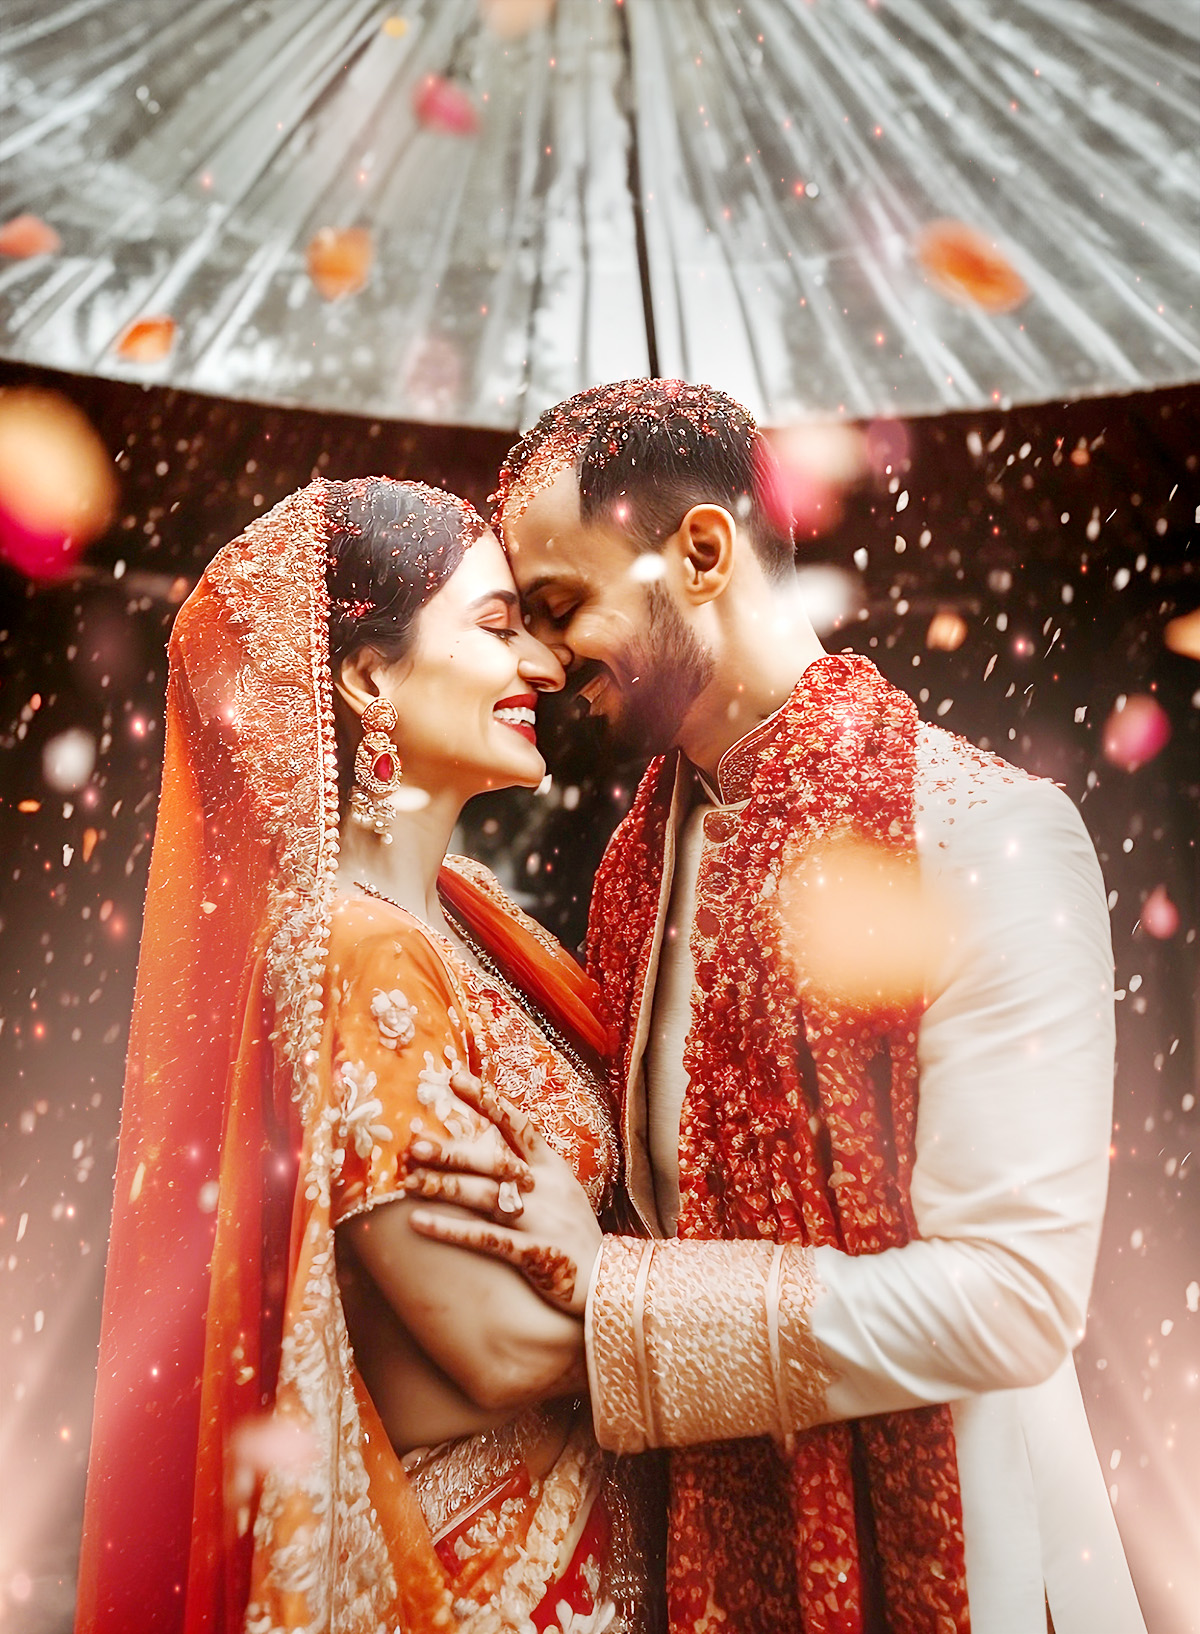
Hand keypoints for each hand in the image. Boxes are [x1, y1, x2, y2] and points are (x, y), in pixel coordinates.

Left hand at [407, 1076, 601, 1316]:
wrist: (610, 1283)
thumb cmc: (572, 1233)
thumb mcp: (559, 1191)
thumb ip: (527, 1169)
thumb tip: (481, 1143)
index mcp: (553, 1168)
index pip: (519, 1124)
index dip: (487, 1100)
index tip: (453, 1079)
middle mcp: (548, 1189)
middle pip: (495, 1161)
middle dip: (453, 1152)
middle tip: (415, 1144)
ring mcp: (543, 1221)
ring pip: (486, 1197)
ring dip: (444, 1188)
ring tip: (409, 1183)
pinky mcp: (535, 1255)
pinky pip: (487, 1239)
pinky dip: (452, 1230)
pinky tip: (420, 1223)